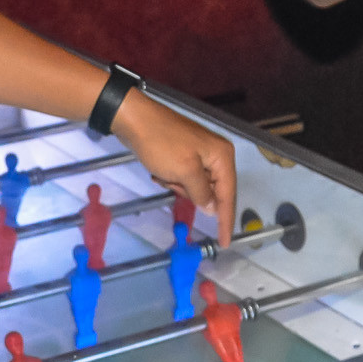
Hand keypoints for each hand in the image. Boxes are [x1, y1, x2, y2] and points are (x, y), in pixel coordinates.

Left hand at [111, 93, 236, 245]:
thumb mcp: (184, 172)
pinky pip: (183, 178)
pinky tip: (159, 171)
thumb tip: (213, 209)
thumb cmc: (161, 144)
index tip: (224, 243)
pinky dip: (171, 179)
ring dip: (178, 186)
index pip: (228, 195)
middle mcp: (216, 154)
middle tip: (172, 182)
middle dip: (190, 193)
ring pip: (195, 186)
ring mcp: (199, 154)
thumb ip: (202, 193)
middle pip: (212, 191)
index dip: (226, 220)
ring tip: (163, 174)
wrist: (134, 118)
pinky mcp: (184, 154)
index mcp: (222, 156)